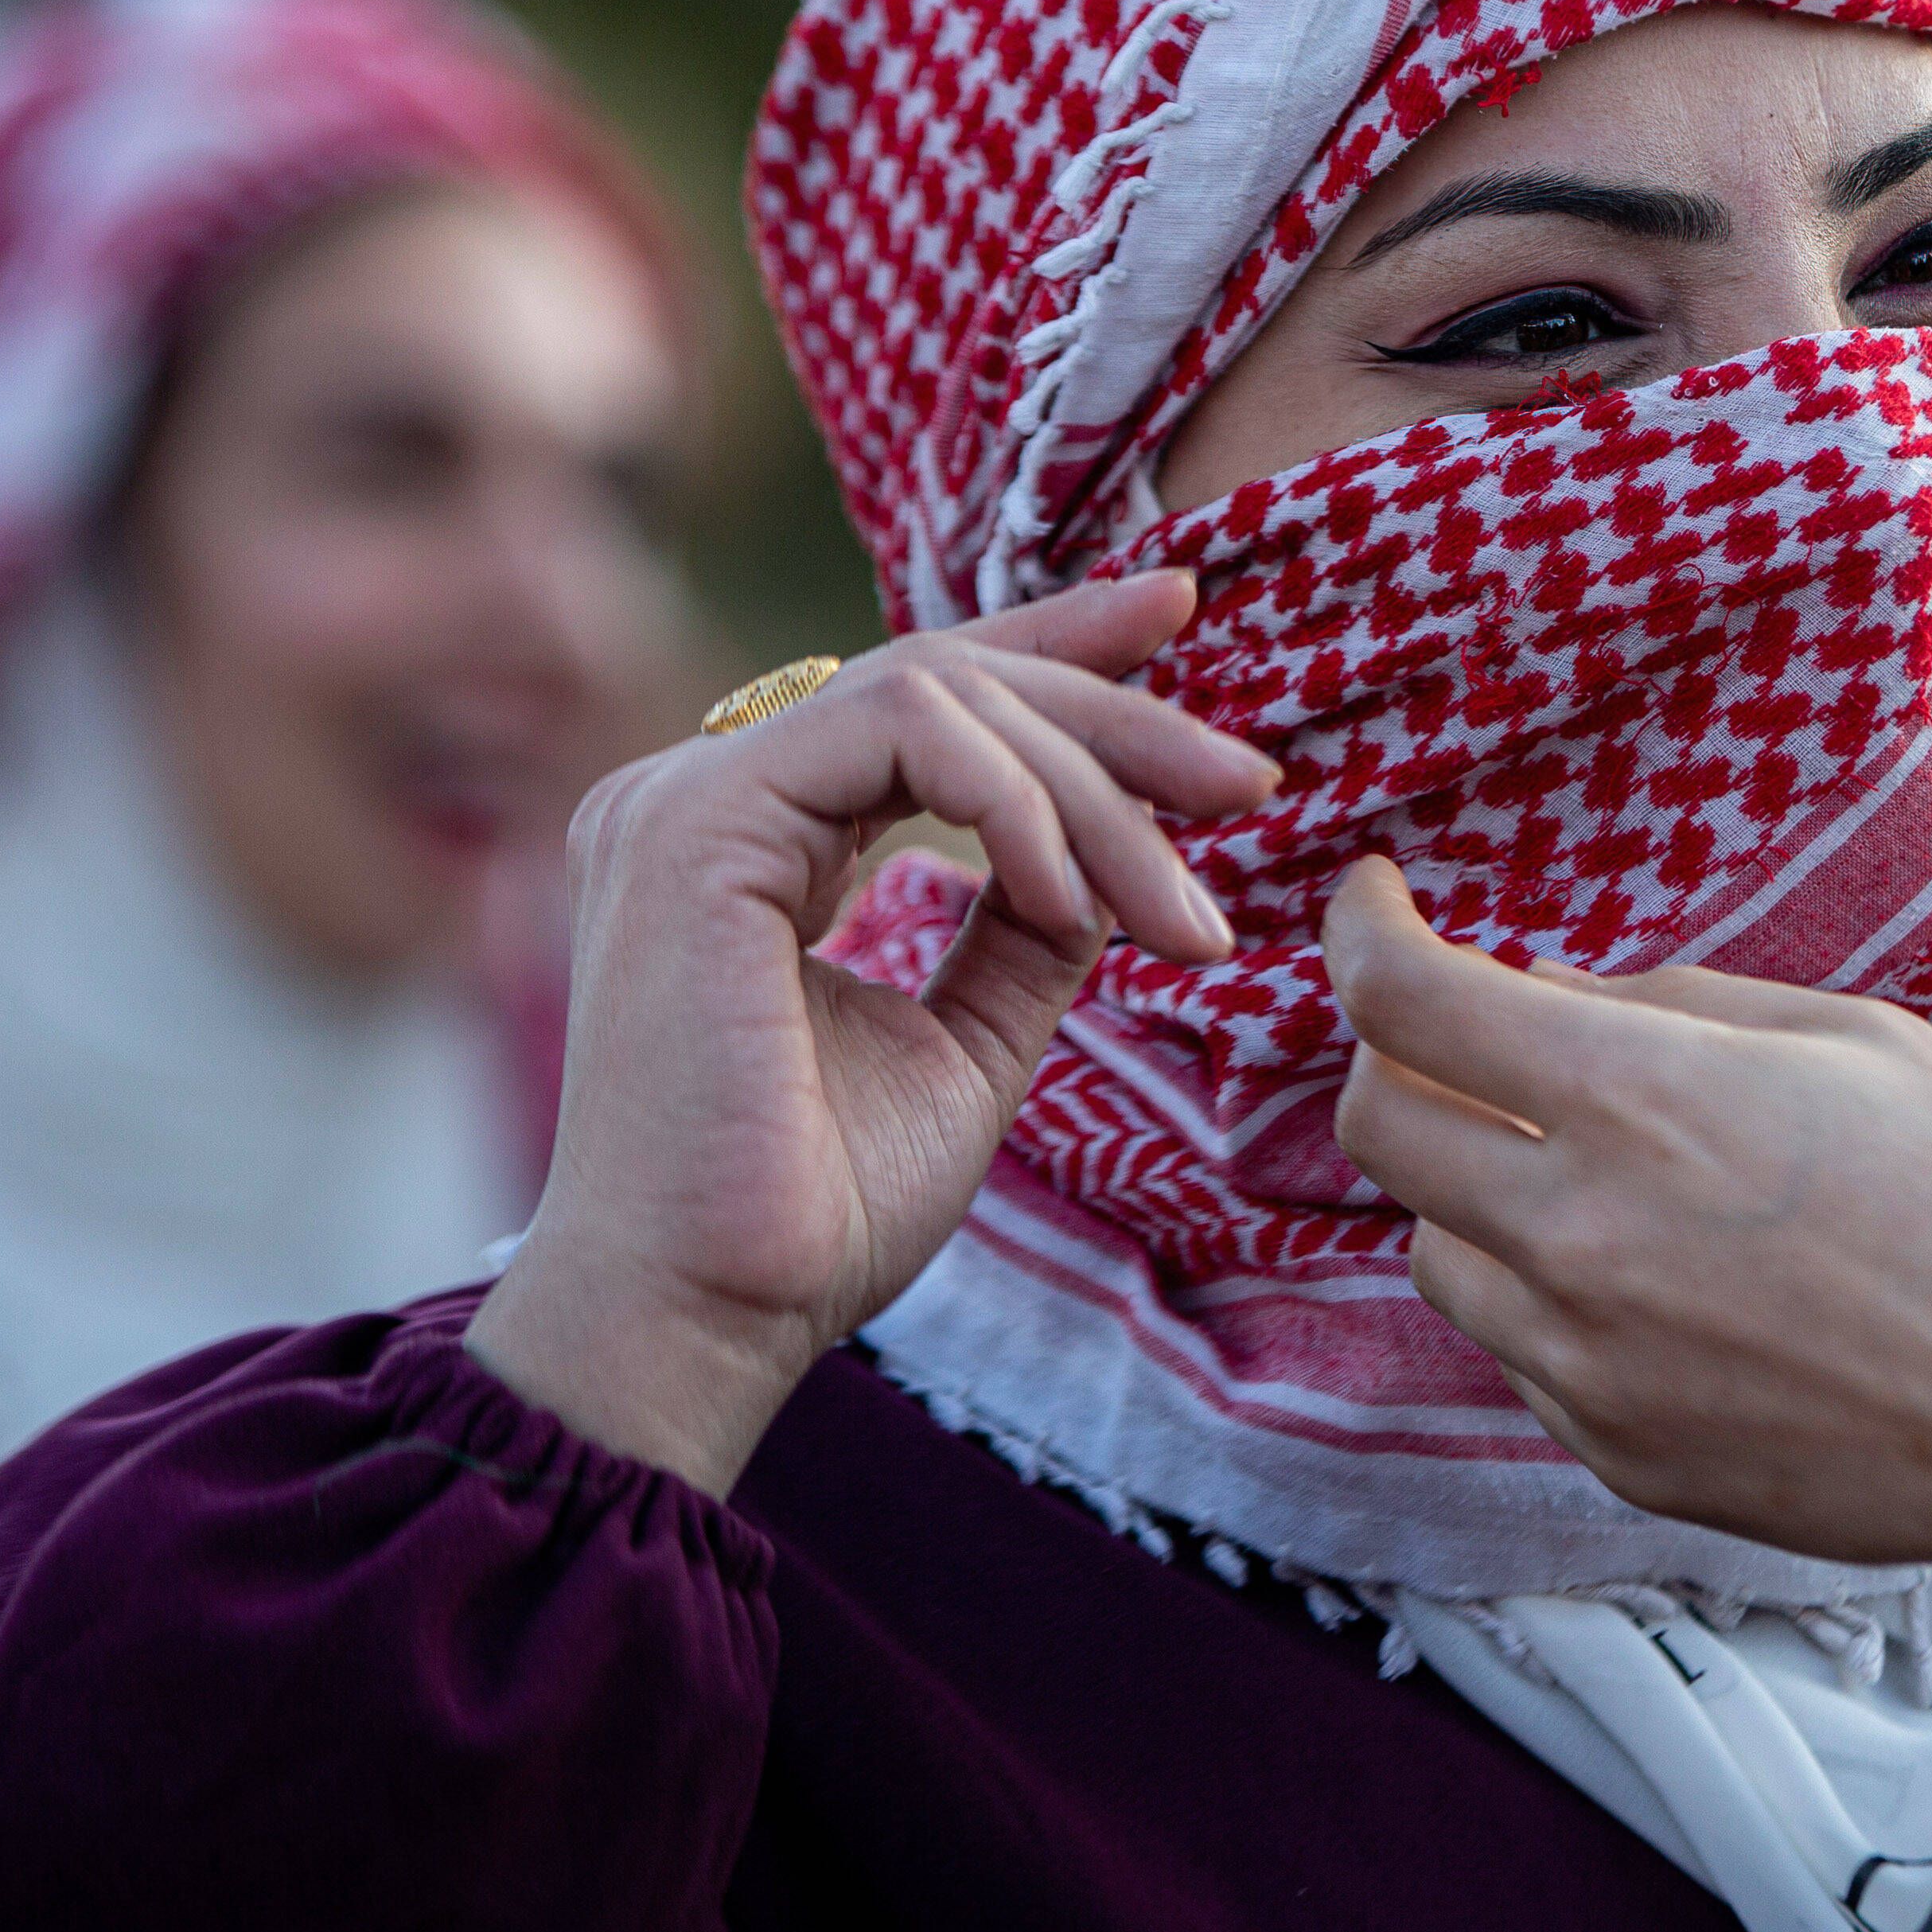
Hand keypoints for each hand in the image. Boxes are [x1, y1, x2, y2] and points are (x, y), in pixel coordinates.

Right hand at [468, 572, 1278, 1493]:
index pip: (919, 703)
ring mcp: (685, 797)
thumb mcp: (963, 1044)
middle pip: (946, 680)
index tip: (1178, 612)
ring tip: (1181, 905)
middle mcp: (702, 796)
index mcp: (747, 841)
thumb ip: (1023, 933)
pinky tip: (1074, 897)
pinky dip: (1017, 801)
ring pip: (940, 696)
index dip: (1053, 644)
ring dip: (1094, 787)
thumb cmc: (815, 1213)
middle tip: (1247, 779)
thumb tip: (1113, 861)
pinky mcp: (695, 821)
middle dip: (1115, 712)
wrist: (712, 1318)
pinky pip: (901, 732)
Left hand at [1322, 857, 1931, 1800]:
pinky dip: (1545, 1296)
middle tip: (1468, 1037)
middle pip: (1373, 1125)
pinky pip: (1513, 1347)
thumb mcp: (1849, 1039)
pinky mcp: (1606, 1448)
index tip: (1373, 903)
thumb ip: (1670, 1006)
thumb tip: (1539, 995)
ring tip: (1600, 1175)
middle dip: (1397, 1058)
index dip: (1358, 933)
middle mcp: (1577, 1236)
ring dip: (1474, 1188)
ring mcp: (1581, 1360)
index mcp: (1639, 1104)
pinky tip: (1663, 1283)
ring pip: (1429, 1244)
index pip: (1402, 1004)